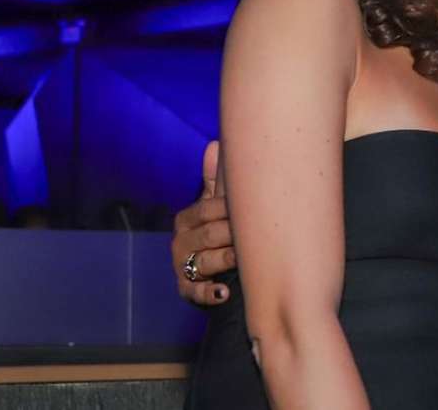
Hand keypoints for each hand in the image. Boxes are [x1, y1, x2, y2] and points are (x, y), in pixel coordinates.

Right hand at [171, 140, 236, 305]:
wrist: (215, 270)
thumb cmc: (219, 230)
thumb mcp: (217, 205)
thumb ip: (216, 179)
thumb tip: (214, 143)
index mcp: (188, 218)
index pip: (207, 209)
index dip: (229, 207)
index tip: (249, 205)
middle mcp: (181, 242)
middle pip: (209, 234)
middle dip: (231, 233)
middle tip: (255, 231)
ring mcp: (183, 267)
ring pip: (206, 261)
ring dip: (226, 259)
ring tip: (242, 257)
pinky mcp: (188, 291)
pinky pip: (196, 293)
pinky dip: (210, 294)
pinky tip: (224, 292)